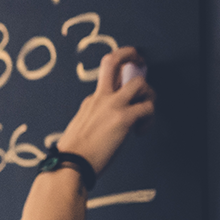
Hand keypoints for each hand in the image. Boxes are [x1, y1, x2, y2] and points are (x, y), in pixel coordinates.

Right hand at [54, 46, 154, 173]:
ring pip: (140, 83)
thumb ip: (94, 120)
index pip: (109, 81)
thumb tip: (107, 125)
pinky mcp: (124, 118)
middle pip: (114, 61)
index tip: (128, 83)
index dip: (121, 83)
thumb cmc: (74, 154)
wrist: (70, 164)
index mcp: (91, 101)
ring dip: (150, 95)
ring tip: (146, 112)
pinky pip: (148, 108)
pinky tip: (141, 131)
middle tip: (141, 61)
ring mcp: (112, 106)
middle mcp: (101, 98)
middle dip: (130, 55)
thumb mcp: (80, 129)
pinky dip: (150, 119)